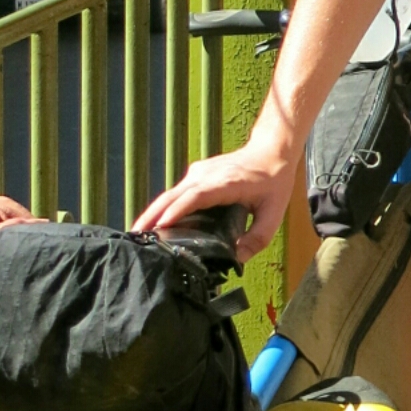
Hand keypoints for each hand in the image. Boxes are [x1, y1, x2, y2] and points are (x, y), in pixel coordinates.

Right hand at [137, 146, 297, 262]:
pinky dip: (162, 208)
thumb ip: (257, 239)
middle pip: (172, 196)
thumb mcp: (274, 213)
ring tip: (138, 235)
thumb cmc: (274, 182)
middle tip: (136, 238)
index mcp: (225, 183)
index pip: (195, 197)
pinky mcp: (196, 175)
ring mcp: (199, 173)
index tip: (160, 226)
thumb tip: (235, 258)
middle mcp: (207, 176)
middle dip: (152, 216)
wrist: (272, 151)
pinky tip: (154, 225)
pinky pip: (176, 193)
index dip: (176, 211)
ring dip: (152, 213)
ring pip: (170, 194)